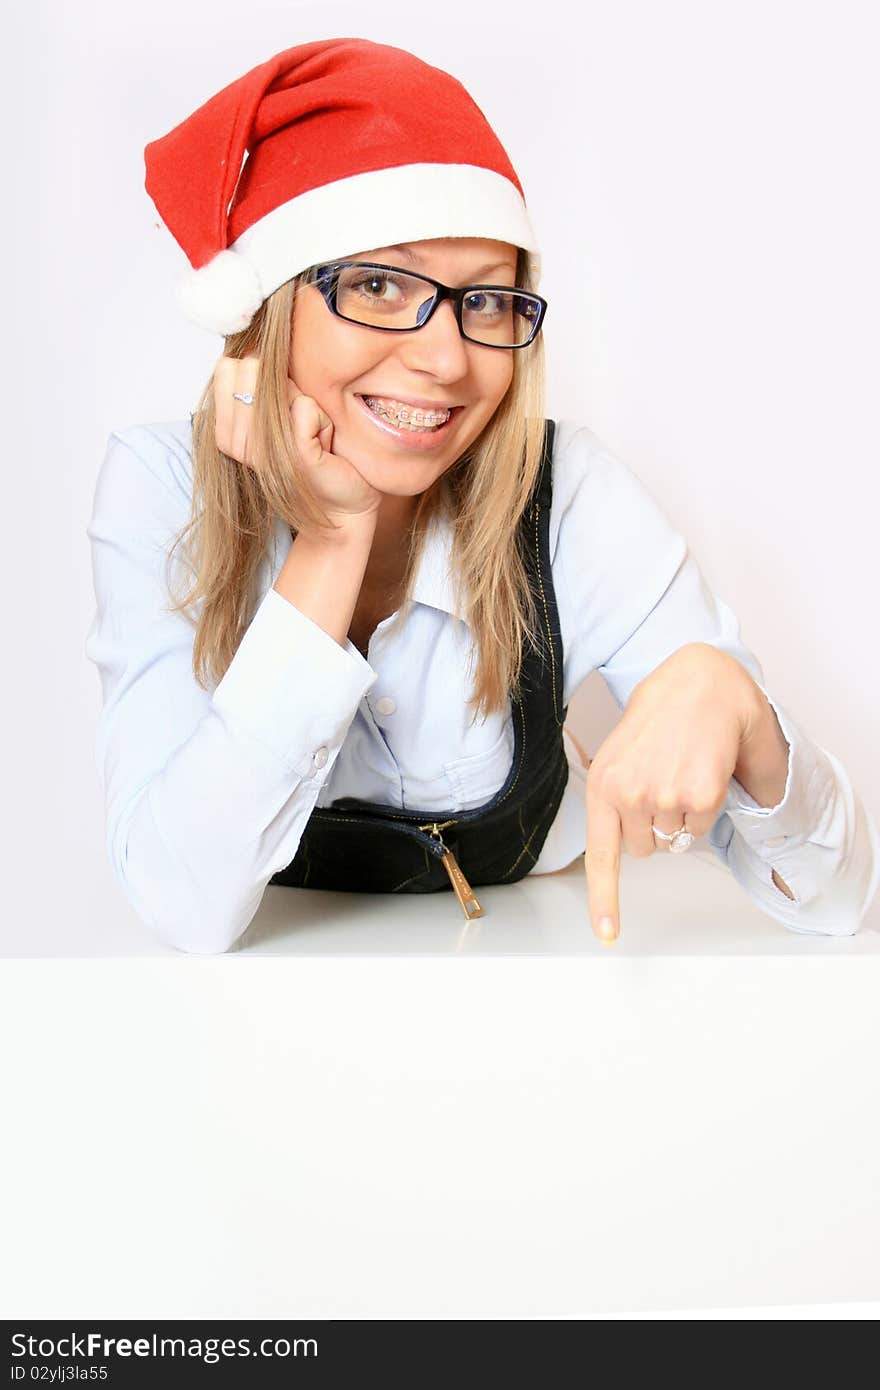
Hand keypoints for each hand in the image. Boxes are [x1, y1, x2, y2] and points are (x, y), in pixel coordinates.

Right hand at [211, 354, 383, 524]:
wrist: (343, 503)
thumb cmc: (315, 453)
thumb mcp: (284, 411)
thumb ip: (266, 384)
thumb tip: (256, 346)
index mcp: (228, 431)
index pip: (227, 368)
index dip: (259, 373)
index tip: (279, 405)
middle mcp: (239, 445)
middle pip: (251, 372)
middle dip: (286, 388)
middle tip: (299, 422)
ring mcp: (264, 454)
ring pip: (284, 389)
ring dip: (307, 406)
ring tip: (312, 435)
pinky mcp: (294, 459)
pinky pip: (306, 408)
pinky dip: (322, 420)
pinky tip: (324, 445)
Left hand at [583, 643, 761, 943]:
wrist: (700, 683)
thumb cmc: (660, 719)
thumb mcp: (619, 754)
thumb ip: (614, 798)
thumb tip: (625, 844)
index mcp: (602, 786)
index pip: (601, 856)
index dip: (604, 900)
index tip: (608, 935)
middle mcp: (629, 795)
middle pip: (646, 850)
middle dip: (656, 827)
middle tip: (664, 783)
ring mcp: (665, 797)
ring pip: (677, 839)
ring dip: (682, 815)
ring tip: (682, 770)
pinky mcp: (700, 795)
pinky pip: (704, 827)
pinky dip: (707, 807)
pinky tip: (702, 771)